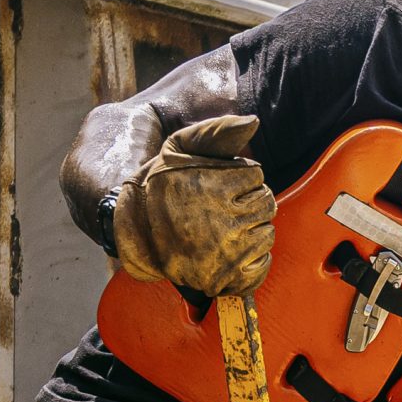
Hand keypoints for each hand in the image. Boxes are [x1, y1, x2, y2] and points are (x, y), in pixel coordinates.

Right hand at [112, 114, 274, 295]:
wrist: (134, 231)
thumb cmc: (159, 184)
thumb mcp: (180, 147)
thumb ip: (217, 131)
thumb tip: (254, 121)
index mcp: (213, 188)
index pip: (256, 175)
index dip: (240, 175)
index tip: (219, 182)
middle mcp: (223, 223)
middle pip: (266, 204)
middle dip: (249, 200)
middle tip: (223, 204)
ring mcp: (225, 255)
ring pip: (267, 234)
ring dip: (251, 228)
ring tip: (223, 226)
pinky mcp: (224, 279)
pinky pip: (262, 266)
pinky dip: (254, 258)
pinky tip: (232, 249)